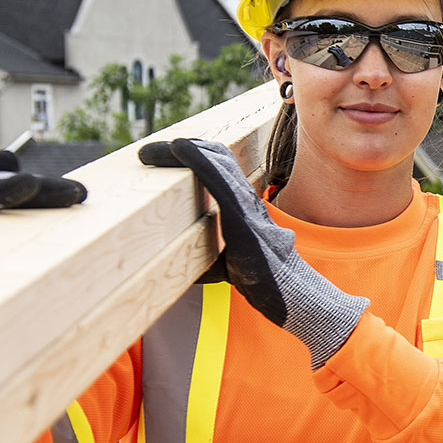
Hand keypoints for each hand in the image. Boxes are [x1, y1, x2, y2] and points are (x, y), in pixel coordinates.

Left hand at [138, 138, 367, 367]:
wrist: (293, 294)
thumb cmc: (266, 283)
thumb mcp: (231, 266)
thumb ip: (210, 260)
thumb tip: (182, 271)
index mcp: (244, 207)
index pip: (219, 168)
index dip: (194, 155)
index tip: (164, 156)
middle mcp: (246, 199)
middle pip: (215, 156)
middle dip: (181, 148)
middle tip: (150, 153)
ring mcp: (245, 205)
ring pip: (214, 160)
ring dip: (180, 150)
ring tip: (150, 152)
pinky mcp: (240, 216)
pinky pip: (216, 177)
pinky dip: (195, 158)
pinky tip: (177, 149)